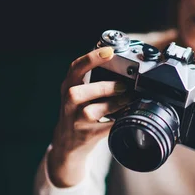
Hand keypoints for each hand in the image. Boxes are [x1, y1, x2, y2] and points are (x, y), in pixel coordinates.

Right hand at [48, 46, 128, 186]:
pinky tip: (125, 115)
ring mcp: (75, 121)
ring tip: (126, 100)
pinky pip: (103, 129)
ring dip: (111, 105)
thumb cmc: (78, 112)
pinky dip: (116, 121)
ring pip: (89, 112)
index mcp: (68, 87)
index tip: (109, 52)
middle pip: (76, 93)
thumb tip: (123, 64)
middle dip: (101, 88)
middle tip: (122, 86)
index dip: (91, 58)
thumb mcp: (79, 92)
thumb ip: (92, 79)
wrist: (67, 143)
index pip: (75, 68)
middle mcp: (68, 103)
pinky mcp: (85, 135)